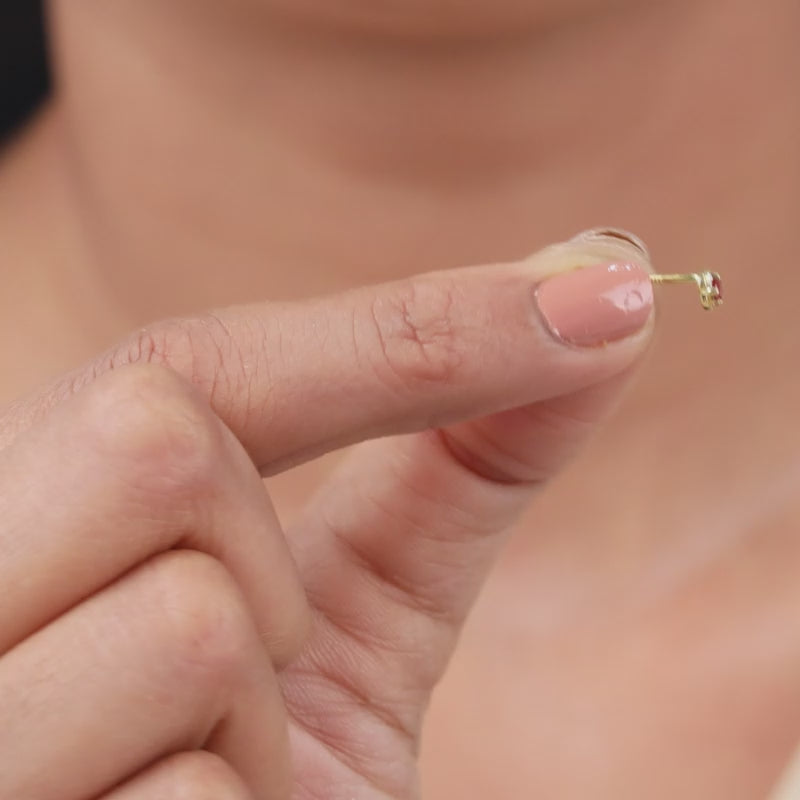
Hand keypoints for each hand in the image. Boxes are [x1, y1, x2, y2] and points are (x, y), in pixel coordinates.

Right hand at [0, 231, 653, 798]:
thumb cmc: (286, 769)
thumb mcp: (358, 612)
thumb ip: (456, 467)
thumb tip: (595, 303)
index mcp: (46, 513)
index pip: (185, 367)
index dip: (403, 331)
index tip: (592, 295)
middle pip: (156, 445)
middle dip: (272, 565)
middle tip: (263, 662)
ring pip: (191, 619)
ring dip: (263, 713)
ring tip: (223, 770)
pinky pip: (194, 791)